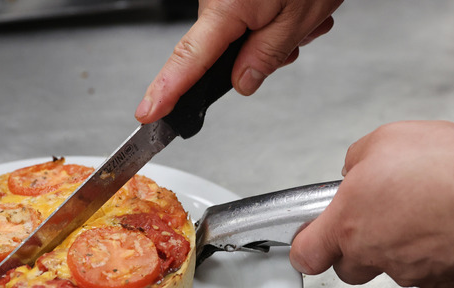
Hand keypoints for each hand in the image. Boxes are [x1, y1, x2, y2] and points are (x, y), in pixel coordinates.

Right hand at [135, 0, 343, 123]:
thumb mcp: (298, 18)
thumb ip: (267, 56)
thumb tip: (243, 82)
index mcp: (227, 8)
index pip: (188, 60)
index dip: (166, 90)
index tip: (148, 112)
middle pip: (225, 53)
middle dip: (263, 55)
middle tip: (297, 41)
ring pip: (246, 37)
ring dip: (279, 36)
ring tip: (305, 18)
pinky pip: (253, 18)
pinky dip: (280, 19)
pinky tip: (298, 8)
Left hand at [289, 120, 453, 287]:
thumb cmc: (446, 167)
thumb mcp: (384, 140)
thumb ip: (357, 161)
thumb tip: (355, 172)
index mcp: (349, 222)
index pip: (307, 254)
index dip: (306, 249)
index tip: (311, 241)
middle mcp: (375, 254)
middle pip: (349, 268)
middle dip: (357, 248)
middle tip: (379, 216)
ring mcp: (410, 272)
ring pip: (392, 267)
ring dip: (401, 245)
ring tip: (426, 209)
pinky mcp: (444, 280)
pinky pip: (430, 268)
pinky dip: (435, 250)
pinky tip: (450, 222)